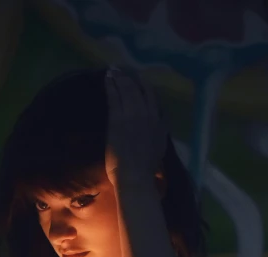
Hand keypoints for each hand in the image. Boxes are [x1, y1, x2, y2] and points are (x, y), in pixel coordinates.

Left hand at [104, 66, 167, 186]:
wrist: (135, 176)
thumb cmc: (146, 169)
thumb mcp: (160, 147)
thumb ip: (160, 132)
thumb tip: (160, 122)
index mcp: (158, 123)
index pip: (152, 98)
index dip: (144, 86)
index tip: (139, 80)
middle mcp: (148, 115)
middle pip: (139, 90)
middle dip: (130, 78)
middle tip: (121, 70)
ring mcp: (132, 116)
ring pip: (126, 91)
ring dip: (119, 79)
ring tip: (113, 71)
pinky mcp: (118, 120)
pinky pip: (114, 98)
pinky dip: (111, 87)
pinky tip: (107, 79)